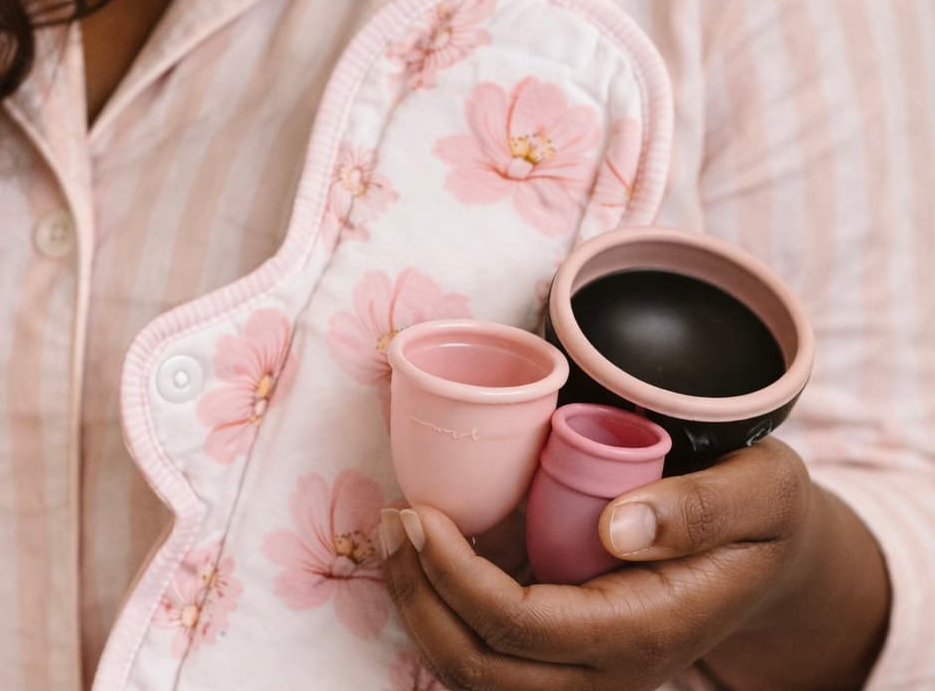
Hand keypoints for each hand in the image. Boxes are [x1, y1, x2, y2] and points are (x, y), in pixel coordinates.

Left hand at [381, 438, 888, 690]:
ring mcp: (586, 671)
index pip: (524, 628)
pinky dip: (445, 609)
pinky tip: (428, 554)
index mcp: (647, 631)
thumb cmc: (765, 518)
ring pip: (475, 673)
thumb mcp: (760, 493)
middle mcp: (609, 670)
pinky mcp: (569, 652)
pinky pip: (489, 653)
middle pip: (481, 670)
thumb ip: (700, 510)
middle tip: (391, 522)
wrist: (773, 562)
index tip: (420, 514)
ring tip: (396, 536)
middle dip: (421, 598)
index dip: (457, 577)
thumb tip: (615, 527)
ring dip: (423, 609)